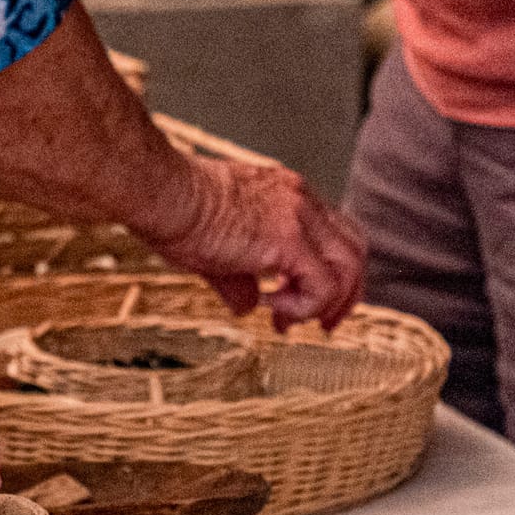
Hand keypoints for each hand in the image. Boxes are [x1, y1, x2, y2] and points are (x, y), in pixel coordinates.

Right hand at [131, 155, 366, 331]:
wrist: (160, 192)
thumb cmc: (173, 211)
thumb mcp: (213, 248)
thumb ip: (238, 278)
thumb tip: (246, 304)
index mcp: (285, 193)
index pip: (332, 233)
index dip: (327, 272)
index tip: (300, 300)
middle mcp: (299, 199)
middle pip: (354, 249)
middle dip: (345, 293)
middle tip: (323, 323)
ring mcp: (298, 216)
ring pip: (349, 266)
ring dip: (328, 303)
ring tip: (291, 320)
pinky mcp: (288, 240)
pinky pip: (323, 286)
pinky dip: (306, 306)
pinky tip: (275, 309)